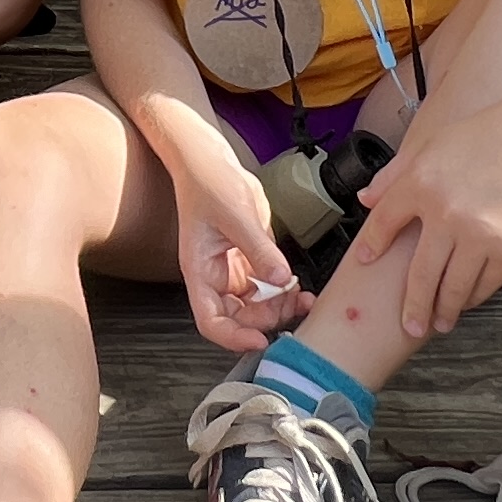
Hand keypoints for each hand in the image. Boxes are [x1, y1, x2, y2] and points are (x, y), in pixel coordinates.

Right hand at [169, 144, 309, 350]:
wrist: (210, 161)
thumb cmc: (208, 183)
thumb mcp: (236, 216)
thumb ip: (259, 250)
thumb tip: (281, 280)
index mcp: (200, 270)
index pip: (210, 320)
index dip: (233, 336)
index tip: (259, 339)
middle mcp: (216, 276)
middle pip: (238, 317)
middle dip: (266, 319)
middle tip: (292, 308)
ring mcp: (234, 269)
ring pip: (257, 305)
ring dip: (279, 307)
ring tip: (301, 297)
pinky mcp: (250, 259)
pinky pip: (268, 286)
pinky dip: (284, 291)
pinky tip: (298, 287)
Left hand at [342, 100, 501, 339]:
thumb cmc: (487, 136)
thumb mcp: (433, 144)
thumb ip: (396, 174)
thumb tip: (366, 198)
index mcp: (420, 183)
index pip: (384, 222)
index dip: (372, 244)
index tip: (365, 260)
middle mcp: (445, 214)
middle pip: (419, 275)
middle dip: (412, 307)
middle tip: (408, 326)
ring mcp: (479, 236)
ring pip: (453, 288)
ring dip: (443, 311)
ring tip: (438, 323)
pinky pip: (485, 285)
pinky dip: (474, 297)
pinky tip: (468, 301)